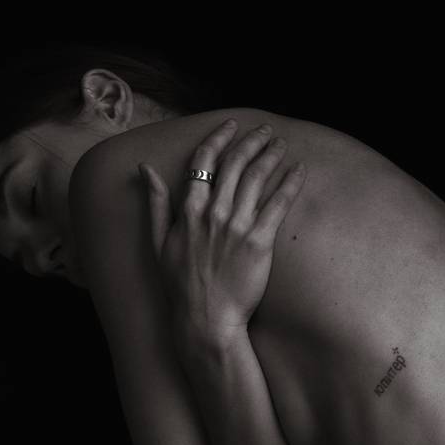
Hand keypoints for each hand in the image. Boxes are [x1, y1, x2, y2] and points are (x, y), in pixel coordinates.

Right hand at [139, 118, 306, 339]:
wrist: (205, 320)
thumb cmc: (180, 286)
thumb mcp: (158, 243)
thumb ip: (155, 203)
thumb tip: (145, 169)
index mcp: (189, 210)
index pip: (204, 162)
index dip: (219, 138)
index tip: (231, 125)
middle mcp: (213, 213)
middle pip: (234, 163)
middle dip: (251, 140)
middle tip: (265, 130)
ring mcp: (237, 226)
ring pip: (256, 177)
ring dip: (270, 155)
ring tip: (281, 143)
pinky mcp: (259, 242)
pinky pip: (278, 204)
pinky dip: (290, 183)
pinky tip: (299, 170)